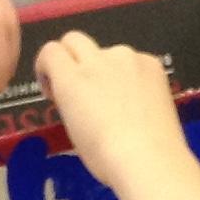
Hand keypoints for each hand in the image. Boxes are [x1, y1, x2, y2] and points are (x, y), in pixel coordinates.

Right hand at [34, 31, 192, 192]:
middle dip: (71, 57)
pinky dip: (132, 74)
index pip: (50, 51)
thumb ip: (69, 101)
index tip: (54, 88)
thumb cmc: (105, 157)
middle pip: (74, 39)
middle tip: (81, 85)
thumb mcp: (72, 129)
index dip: (47, 67)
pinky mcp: (152, 63)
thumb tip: (76, 96)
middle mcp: (97, 60)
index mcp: (71, 79)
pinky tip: (141, 100)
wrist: (150, 160)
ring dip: (106, 68)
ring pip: (108, 52)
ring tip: (120, 101)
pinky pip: (135, 61)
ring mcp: (127, 58)